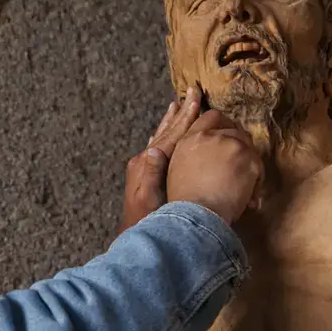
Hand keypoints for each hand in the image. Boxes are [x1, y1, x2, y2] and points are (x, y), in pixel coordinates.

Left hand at [118, 87, 203, 233]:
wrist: (136, 238)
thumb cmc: (147, 223)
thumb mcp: (149, 199)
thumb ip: (150, 175)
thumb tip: (153, 150)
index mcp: (147, 164)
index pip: (170, 135)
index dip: (185, 118)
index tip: (195, 99)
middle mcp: (144, 161)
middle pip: (166, 131)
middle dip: (180, 113)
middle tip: (191, 92)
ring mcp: (143, 168)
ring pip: (162, 137)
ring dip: (171, 121)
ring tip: (176, 105)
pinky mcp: (145, 176)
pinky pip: (158, 148)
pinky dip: (164, 136)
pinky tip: (162, 134)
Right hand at [166, 110, 262, 223]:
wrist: (196, 215)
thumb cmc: (184, 201)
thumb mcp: (177, 168)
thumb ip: (191, 152)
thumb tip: (203, 151)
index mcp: (192, 137)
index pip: (212, 117)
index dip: (224, 125)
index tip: (228, 137)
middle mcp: (212, 136)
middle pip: (235, 130)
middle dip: (240, 146)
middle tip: (240, 166)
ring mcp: (233, 145)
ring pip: (249, 147)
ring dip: (248, 165)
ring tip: (242, 187)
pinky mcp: (249, 160)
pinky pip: (259, 167)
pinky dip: (256, 183)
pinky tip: (248, 199)